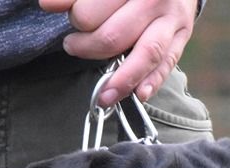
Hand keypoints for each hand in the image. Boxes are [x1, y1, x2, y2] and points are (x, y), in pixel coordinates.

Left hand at [39, 0, 197, 105]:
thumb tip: (48, 5)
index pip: (92, 10)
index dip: (74, 17)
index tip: (59, 13)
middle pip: (114, 36)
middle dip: (88, 47)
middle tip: (73, 45)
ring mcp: (171, 19)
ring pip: (144, 54)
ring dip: (120, 80)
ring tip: (103, 96)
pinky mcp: (181, 36)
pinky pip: (167, 64)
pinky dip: (152, 82)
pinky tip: (139, 94)